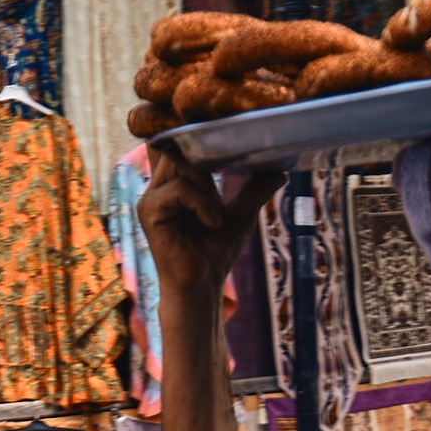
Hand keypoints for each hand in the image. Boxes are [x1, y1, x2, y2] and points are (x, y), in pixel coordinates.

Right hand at [140, 144, 279, 302]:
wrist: (201, 288)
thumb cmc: (215, 254)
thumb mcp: (241, 216)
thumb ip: (254, 191)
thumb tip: (281, 171)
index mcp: (175, 184)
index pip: (182, 146)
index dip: (200, 142)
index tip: (226, 146)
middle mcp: (159, 187)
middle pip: (179, 149)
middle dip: (206, 163)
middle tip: (223, 192)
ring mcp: (151, 198)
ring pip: (179, 164)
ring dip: (205, 186)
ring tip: (216, 214)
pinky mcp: (149, 212)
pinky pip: (179, 190)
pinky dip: (202, 203)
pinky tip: (213, 223)